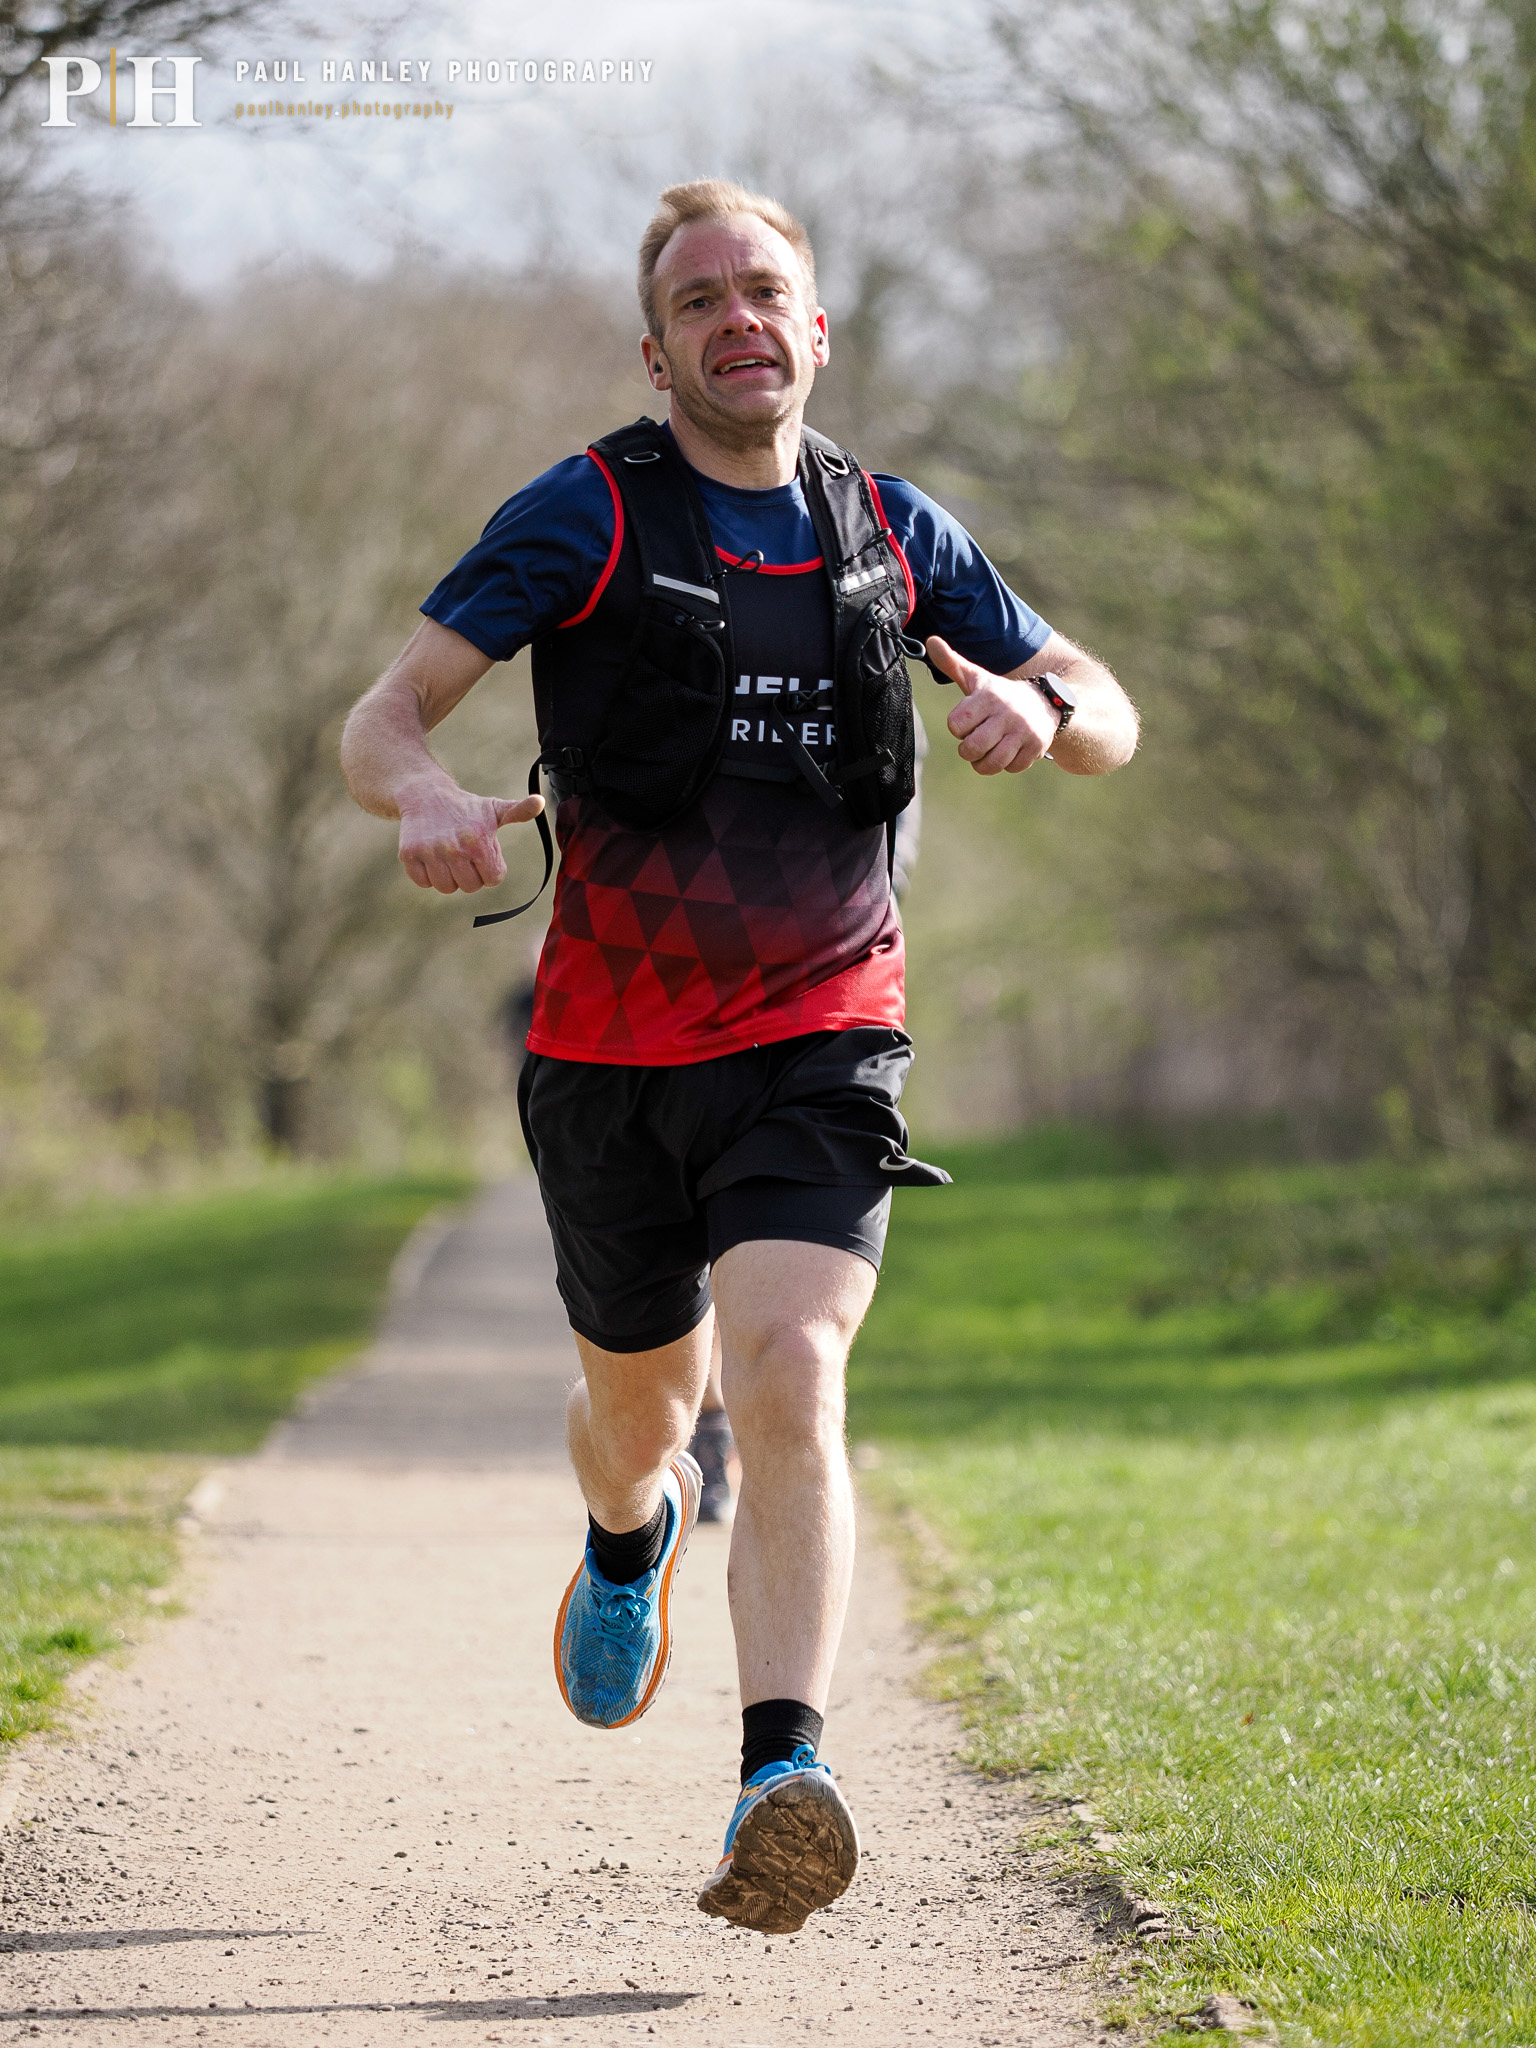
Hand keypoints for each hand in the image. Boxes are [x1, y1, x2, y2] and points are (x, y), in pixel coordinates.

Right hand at [396, 777, 544, 894]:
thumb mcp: (495, 809)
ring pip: (446, 888)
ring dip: (449, 877)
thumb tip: (540, 802)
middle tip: (464, 854)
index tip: (482, 853)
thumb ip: (519, 811)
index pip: (492, 879)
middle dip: (470, 874)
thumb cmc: (466, 808)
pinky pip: (423, 882)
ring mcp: (429, 852)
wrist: (425, 794)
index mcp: (478, 841)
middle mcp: (453, 848)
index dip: (490, 869)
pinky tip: (431, 856)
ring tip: (448, 856)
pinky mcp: (409, 854)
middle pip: (469, 887)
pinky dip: (427, 875)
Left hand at [926, 635, 1059, 774]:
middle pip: (972, 748)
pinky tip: (1008, 752)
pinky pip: (1011, 768)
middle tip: (973, 744)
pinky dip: (1006, 765)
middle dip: (968, 750)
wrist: (1045, 702)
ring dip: (984, 763)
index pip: (956, 725)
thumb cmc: (999, 694)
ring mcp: (1024, 731)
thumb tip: (930, 641)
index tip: (967, 722)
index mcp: (989, 696)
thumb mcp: (976, 677)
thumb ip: (951, 663)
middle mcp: (1007, 713)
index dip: (958, 728)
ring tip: (986, 752)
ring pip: (993, 762)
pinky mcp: (1036, 747)